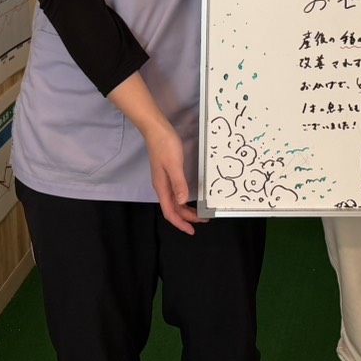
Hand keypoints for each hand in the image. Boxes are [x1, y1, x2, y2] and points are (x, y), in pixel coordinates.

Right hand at [143, 118, 204, 234]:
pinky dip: (183, 200)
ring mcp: (164, 180)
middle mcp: (162, 187)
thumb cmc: (165, 145)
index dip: (180, 223)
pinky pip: (175, 193)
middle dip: (187, 218)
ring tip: (199, 213)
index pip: (170, 212)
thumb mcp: (174, 164)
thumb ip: (178, 183)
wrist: (156, 130)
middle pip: (173, 209)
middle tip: (203, 220)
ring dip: (186, 210)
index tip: (192, 231)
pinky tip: (190, 199)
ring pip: (175, 201)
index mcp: (162, 187)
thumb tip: (183, 202)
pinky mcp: (168, 173)